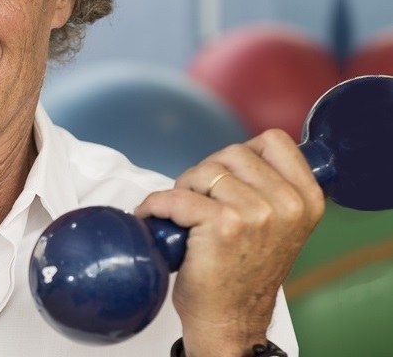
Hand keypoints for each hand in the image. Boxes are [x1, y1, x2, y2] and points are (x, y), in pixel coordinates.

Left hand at [135, 129, 324, 356]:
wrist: (230, 320)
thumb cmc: (244, 271)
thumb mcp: (277, 224)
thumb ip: (269, 187)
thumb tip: (236, 153)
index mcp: (306, 200)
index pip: (274, 140)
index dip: (242, 153)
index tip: (228, 176)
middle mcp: (288, 204)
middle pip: (232, 151)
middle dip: (207, 172)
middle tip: (199, 201)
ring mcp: (257, 213)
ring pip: (204, 170)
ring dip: (184, 189)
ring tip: (183, 215)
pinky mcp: (223, 225)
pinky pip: (176, 197)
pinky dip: (156, 206)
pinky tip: (153, 217)